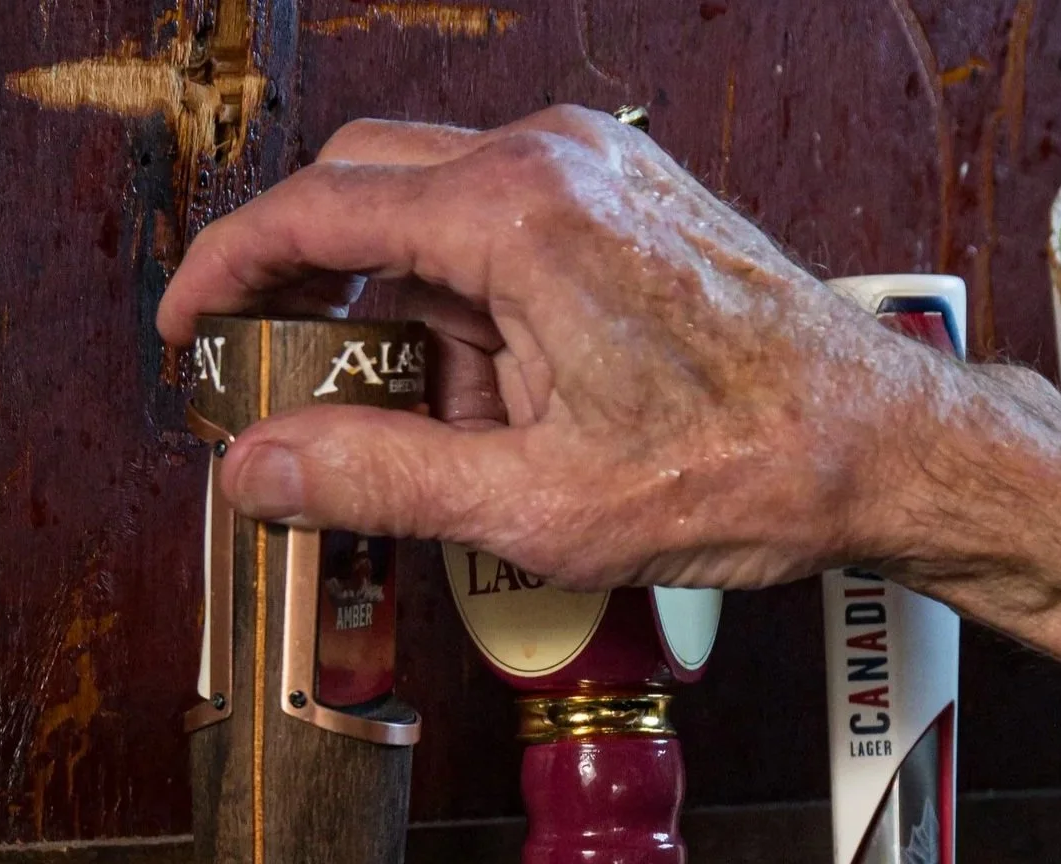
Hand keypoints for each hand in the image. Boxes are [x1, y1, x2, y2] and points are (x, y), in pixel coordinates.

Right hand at [155, 108, 1060, 608]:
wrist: (876, 448)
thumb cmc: (741, 466)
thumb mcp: (531, 505)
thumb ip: (375, 478)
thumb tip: (257, 469)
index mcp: (516, 216)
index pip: (314, 211)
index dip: (226, 270)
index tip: (183, 325)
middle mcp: (552, 161)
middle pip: (364, 189)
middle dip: (303, 287)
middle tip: (269, 378)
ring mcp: (595, 171)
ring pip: (433, 215)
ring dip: (401, 317)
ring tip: (435, 436)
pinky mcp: (625, 203)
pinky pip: (503, 231)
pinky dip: (469, 309)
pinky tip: (496, 405)